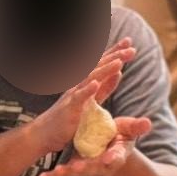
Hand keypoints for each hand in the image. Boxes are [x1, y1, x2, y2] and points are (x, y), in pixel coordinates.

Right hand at [27, 38, 135, 155]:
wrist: (45, 133)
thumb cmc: (69, 117)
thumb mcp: (91, 100)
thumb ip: (105, 88)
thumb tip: (119, 72)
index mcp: (86, 82)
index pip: (101, 64)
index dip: (114, 52)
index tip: (129, 42)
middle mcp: (79, 84)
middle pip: (98, 67)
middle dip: (114, 57)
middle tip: (131, 49)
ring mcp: (73, 95)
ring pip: (90, 78)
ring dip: (105, 69)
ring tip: (119, 62)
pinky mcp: (69, 109)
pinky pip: (78, 98)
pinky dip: (87, 90)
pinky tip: (96, 83)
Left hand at [37, 116, 151, 175]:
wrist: (109, 152)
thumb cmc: (120, 139)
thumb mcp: (128, 132)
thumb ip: (136, 128)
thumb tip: (148, 123)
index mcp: (115, 156)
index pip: (115, 157)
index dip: (112, 157)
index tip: (109, 158)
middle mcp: (100, 165)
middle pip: (93, 168)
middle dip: (85, 168)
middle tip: (77, 167)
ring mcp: (86, 169)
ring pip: (75, 173)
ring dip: (65, 173)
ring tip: (54, 173)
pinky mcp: (74, 169)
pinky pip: (63, 174)